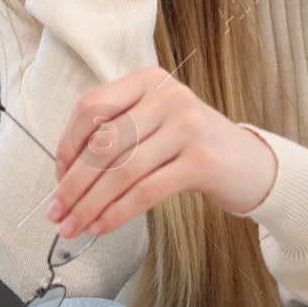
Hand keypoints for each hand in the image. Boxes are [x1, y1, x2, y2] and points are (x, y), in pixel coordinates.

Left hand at [44, 66, 278, 238]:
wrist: (250, 163)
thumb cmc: (192, 146)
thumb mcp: (155, 124)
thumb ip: (117, 135)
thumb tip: (65, 175)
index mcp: (149, 80)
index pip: (92, 106)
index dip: (66, 143)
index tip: (58, 176)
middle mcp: (168, 97)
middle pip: (104, 144)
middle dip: (73, 184)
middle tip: (57, 212)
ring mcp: (188, 126)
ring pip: (122, 171)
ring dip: (90, 204)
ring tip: (74, 225)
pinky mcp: (202, 161)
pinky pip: (146, 191)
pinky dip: (118, 213)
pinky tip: (103, 226)